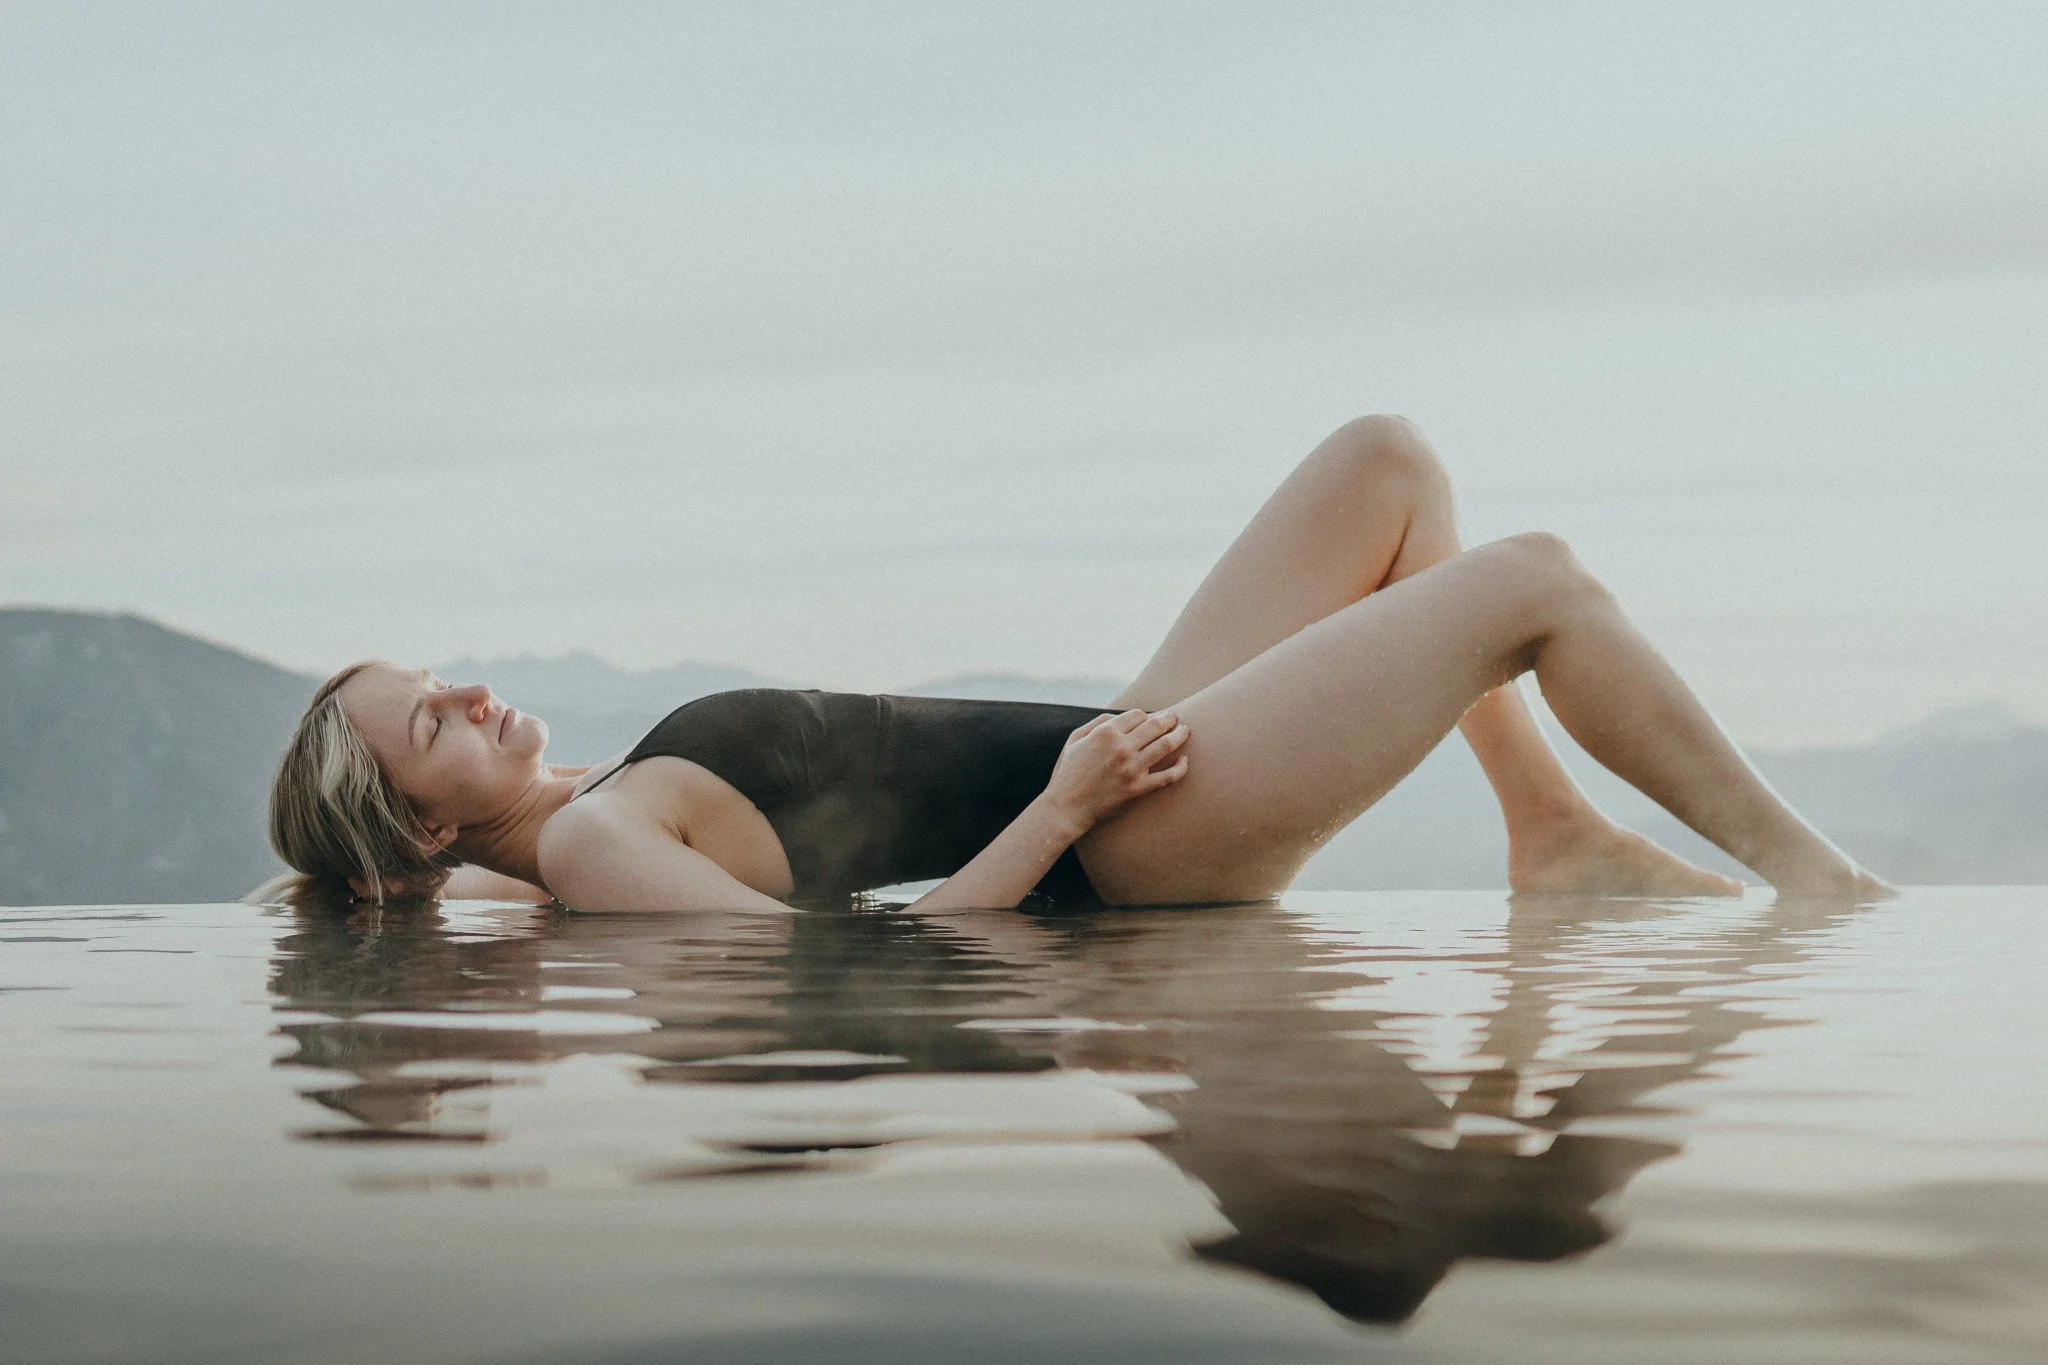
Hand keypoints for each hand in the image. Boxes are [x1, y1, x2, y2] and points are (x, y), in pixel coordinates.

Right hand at [1043, 709, 1190, 829]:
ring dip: (1179, 735)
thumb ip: (1097, 723)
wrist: (1067, 807)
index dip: (1148, 715)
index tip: (1153, 717)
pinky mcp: (1138, 788)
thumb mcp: (1075, 739)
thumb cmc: (1068, 772)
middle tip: (1176, 718)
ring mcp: (1132, 768)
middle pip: (1155, 726)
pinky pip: (1167, 777)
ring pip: (1165, 745)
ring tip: (1185, 731)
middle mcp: (1121, 747)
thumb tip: (1119, 717)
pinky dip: (1180, 768)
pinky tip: (1185, 762)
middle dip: (1169, 719)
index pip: (1137, 715)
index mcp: (1105, 733)